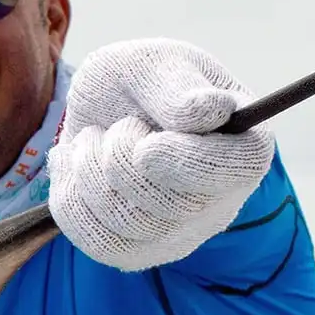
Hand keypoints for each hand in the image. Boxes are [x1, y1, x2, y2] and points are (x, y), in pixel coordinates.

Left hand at [47, 39, 276, 270]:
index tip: (148, 145)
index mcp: (244, 144)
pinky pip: (96, 242)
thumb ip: (175, 86)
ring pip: (125, 225)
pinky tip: (77, 169)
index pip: (238, 168)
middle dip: (120, 157)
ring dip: (90, 172)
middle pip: (171, 205)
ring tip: (95, 141)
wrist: (97, 112)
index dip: (188, 163)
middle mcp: (221, 198)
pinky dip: (71, 198)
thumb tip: (209, 113)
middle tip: (118, 126)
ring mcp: (181, 232)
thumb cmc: (135, 83)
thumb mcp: (147, 64)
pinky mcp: (138, 251)